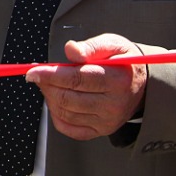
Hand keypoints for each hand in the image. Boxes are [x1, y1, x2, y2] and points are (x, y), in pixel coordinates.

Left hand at [24, 33, 147, 139]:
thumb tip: (70, 49)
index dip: (51, 75)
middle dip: (47, 85)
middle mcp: (114, 105)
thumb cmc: (123, 61)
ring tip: (49, 84)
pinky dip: (56, 115)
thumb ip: (91, 46)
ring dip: (50, 97)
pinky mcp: (101, 130)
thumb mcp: (112, 44)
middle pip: (68, 98)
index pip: (77, 79)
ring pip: (65, 113)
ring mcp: (107, 121)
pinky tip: (56, 100)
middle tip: (39, 75)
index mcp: (117, 80)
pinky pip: (69, 128)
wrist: (142, 84)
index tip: (33, 71)